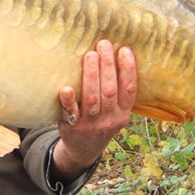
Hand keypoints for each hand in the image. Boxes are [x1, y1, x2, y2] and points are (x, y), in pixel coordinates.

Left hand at [52, 42, 136, 182]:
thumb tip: (116, 55)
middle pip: (110, 90)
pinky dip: (68, 101)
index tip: (124, 49)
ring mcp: (90, 124)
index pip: (129, 90)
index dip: (128, 69)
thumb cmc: (100, 121)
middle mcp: (109, 119)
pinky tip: (65, 88)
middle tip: (103, 44)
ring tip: (90, 55)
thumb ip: (117, 93)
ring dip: (91, 75)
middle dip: (108, 66)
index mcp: (123, 114)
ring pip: (92, 99)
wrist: (83, 150)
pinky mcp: (72, 127)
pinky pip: (70, 113)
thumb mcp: (115, 113)